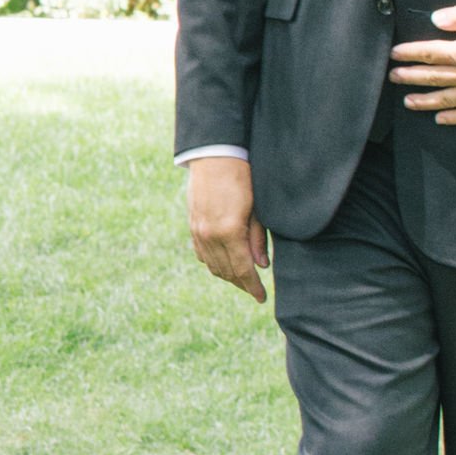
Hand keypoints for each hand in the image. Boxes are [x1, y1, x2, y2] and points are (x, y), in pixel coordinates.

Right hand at [187, 155, 269, 303]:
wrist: (216, 156)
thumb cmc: (242, 178)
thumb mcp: (257, 209)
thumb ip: (257, 239)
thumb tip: (261, 265)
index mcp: (229, 232)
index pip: (242, 270)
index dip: (253, 287)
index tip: (262, 298)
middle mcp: (210, 235)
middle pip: (226, 272)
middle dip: (241, 284)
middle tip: (254, 291)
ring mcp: (198, 231)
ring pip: (212, 265)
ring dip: (227, 276)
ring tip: (241, 280)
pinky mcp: (193, 225)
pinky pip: (201, 254)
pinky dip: (213, 263)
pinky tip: (223, 264)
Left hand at [389, 1, 455, 124]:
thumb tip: (435, 19)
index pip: (430, 53)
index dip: (410, 53)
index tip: (395, 53)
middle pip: (433, 77)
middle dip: (410, 77)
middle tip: (393, 76)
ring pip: (447, 99)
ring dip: (424, 101)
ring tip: (407, 102)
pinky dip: (454, 118)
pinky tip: (440, 119)